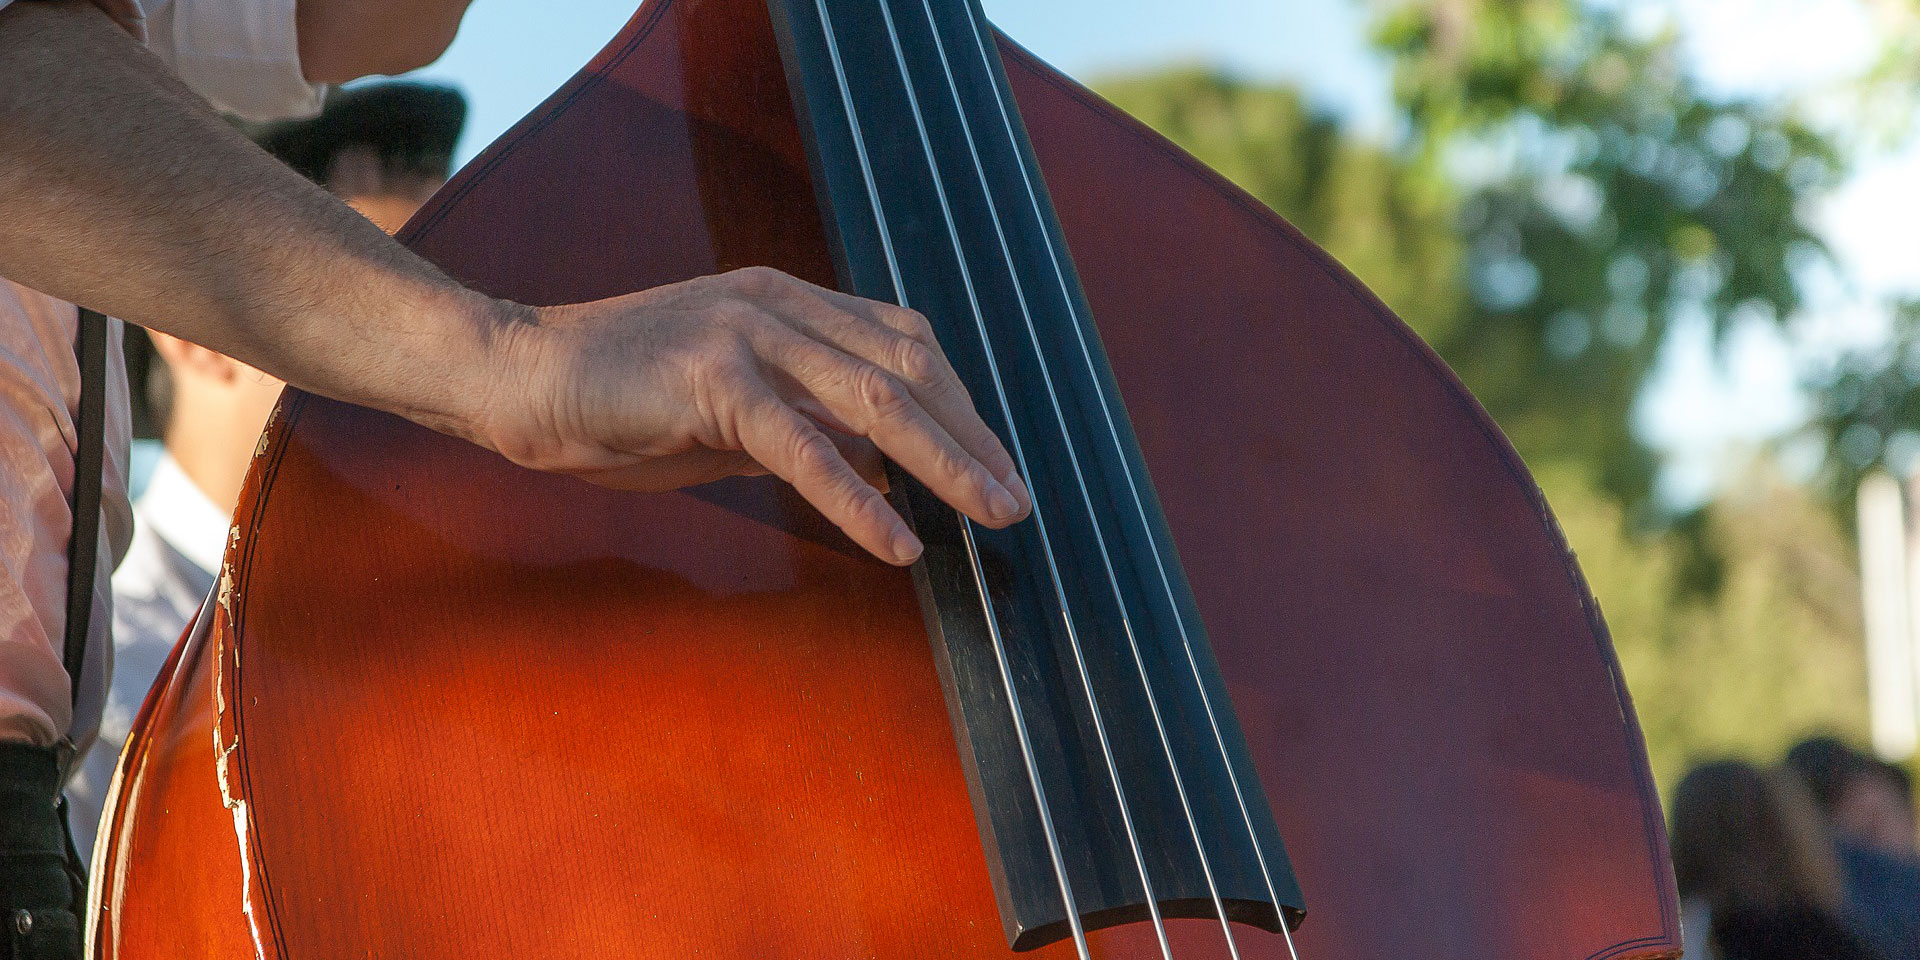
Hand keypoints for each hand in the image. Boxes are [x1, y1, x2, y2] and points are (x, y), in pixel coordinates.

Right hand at [476, 266, 1031, 564]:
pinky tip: (897, 544)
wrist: (517, 373)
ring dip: (945, 465)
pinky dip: (859, 500)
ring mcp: (746, 335)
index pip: (902, 342)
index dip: (958, 403)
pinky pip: (804, 448)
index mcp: (787, 300)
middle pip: (909, 366)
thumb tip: (879, 466)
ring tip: (990, 516)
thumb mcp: (729, 405)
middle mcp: (779, 303)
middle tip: (1015, 498)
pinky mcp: (712, 381)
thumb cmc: (618, 398)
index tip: (993, 459)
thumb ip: (802, 419)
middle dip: (972, 436)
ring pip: (876, 401)